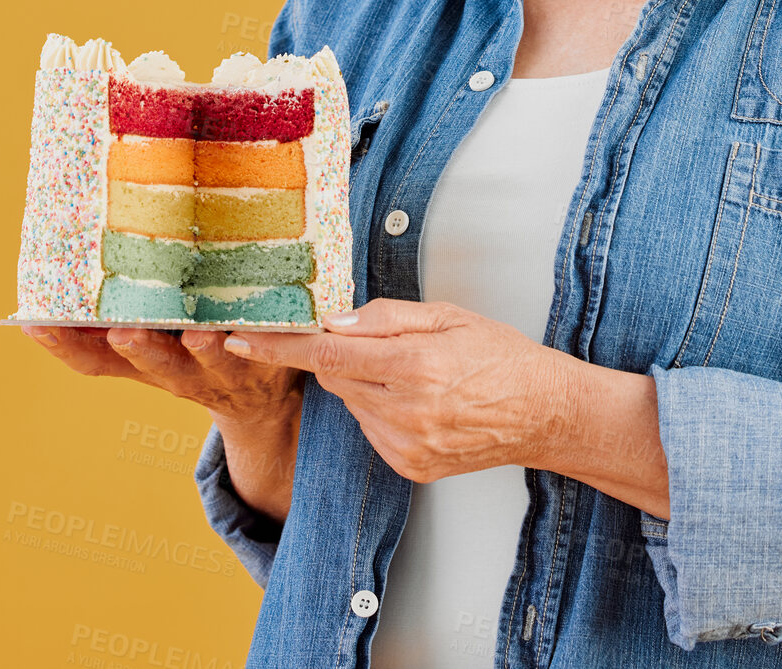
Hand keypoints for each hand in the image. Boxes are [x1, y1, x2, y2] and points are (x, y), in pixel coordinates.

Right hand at [19, 323, 304, 521]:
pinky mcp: (264, 362)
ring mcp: (223, 370)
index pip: (96, 363)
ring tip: (199, 335)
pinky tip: (258, 323)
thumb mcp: (160, 338)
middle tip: (121, 331)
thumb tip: (90, 260)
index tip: (35, 324)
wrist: (261, 399)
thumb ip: (130, 312)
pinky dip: (260, 339)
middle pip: (153, 365)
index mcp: (145, 365)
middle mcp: (179, 373)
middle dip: (137, 348)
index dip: (66, 347)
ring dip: (203, 349)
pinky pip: (263, 350)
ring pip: (212, 361)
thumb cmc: (198, 349)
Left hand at [219, 298, 564, 482]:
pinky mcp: (407, 465)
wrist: (542, 412)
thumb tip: (335, 320)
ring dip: (362, 382)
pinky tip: (418, 400)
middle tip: (375, 340)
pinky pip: (369, 427)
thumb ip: (387, 317)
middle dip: (340, 353)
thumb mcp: (450, 316)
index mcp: (416, 365)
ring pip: (351, 402)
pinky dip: (379, 408)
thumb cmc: (501, 356)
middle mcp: (406, 411)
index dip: (279, 345)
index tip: (239, 338)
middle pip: (335, 375)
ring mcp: (404, 444)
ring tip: (412, 372)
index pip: (328, 351)